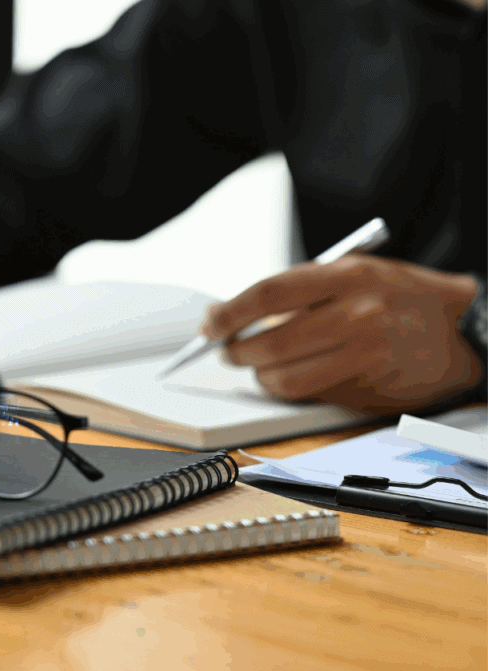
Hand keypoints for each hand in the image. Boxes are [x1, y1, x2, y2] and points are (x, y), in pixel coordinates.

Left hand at [200, 256, 483, 413]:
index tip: (210, 324)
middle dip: (237, 352)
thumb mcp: (356, 274)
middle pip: (270, 342)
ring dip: (261, 377)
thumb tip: (232, 314)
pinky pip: (311, 395)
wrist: (463, 330)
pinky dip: (292, 390)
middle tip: (229, 351)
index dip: (229, 313)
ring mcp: (365, 355)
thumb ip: (299, 290)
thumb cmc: (401, 299)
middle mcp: (357, 314)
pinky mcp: (369, 388)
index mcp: (348, 276)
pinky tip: (296, 377)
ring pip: (285, 378)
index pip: (269, 294)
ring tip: (260, 367)